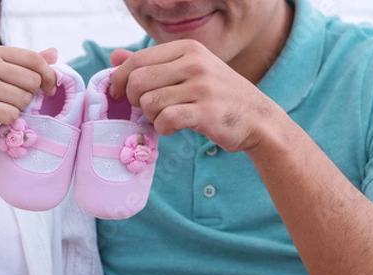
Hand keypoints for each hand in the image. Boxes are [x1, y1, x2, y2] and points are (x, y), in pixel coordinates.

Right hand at [0, 45, 57, 146]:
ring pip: (25, 100)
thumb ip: (25, 63)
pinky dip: (8, 120)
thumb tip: (55, 53)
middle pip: (33, 81)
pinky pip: (13, 115)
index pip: (34, 58)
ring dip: (18, 109)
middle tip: (14, 100)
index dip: (48, 75)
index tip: (49, 88)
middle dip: (31, 96)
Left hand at [109, 39, 277, 152]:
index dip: (119, 80)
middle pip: (138, 81)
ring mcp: (201, 87)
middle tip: (146, 110)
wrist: (258, 118)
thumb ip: (152, 63)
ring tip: (164, 119)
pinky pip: (165, 120)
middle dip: (134, 101)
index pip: (137, 60)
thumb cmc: (219, 96)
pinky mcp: (206, 112)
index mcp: (188, 48)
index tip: (118, 95)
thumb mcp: (189, 71)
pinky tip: (173, 128)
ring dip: (150, 117)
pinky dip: (163, 128)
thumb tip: (114, 57)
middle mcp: (194, 62)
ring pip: (149, 103)